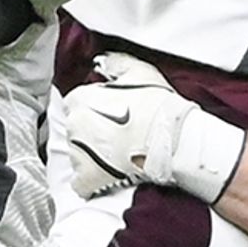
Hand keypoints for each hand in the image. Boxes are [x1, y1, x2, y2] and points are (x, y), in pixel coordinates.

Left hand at [54, 58, 247, 205]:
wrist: (174, 141)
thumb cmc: (159, 106)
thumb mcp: (139, 71)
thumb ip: (115, 63)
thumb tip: (102, 63)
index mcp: (81, 99)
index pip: (77, 103)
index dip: (95, 108)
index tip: (111, 114)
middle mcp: (73, 125)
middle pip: (76, 128)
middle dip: (92, 132)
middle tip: (117, 135)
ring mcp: (78, 153)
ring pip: (77, 154)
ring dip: (92, 156)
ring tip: (117, 156)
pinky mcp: (88, 179)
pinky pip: (81, 183)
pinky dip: (91, 182)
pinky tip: (107, 177)